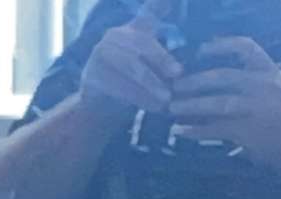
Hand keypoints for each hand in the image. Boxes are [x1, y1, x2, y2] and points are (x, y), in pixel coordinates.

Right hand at [80, 0, 183, 115]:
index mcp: (133, 30)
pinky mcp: (93, 74)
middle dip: (162, 59)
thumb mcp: (151, 68)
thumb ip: (166, 59)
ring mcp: (101, 53)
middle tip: (178, 74)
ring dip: (152, 84)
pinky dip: (138, 97)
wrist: (101, 107)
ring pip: (131, 66)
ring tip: (166, 99)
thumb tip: (187, 66)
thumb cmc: (133, 85)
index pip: (151, 10)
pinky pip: (119, 85)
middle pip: (141, 43)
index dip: (162, 2)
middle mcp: (115, 35)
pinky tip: (152, 107)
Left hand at [170, 37, 280, 165]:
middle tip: (175, 86)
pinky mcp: (249, 133)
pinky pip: (216, 129)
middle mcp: (265, 87)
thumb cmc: (278, 117)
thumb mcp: (271, 89)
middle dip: (196, 81)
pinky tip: (180, 131)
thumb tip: (205, 77)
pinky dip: (196, 130)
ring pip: (218, 104)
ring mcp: (257, 110)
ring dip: (191, 105)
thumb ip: (248, 80)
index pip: (246, 48)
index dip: (222, 46)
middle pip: (224, 77)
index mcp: (269, 71)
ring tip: (172, 107)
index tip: (201, 50)